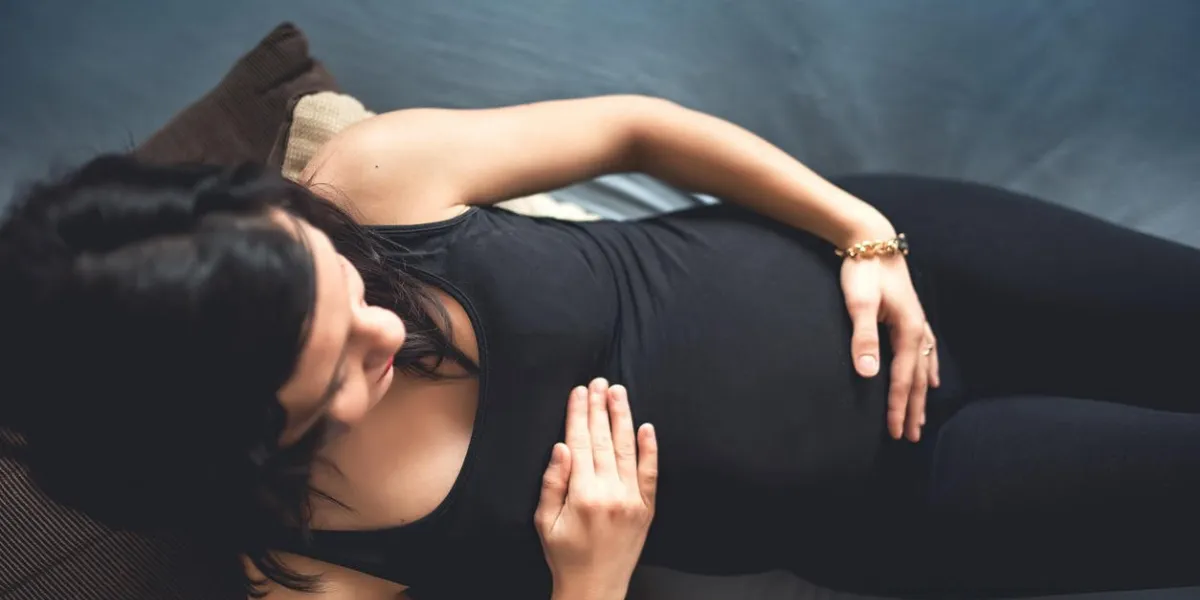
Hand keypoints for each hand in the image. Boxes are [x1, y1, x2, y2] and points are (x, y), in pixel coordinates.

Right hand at [536, 378, 657, 599]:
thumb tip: (561, 447)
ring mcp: (633, 499)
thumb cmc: (564, 555)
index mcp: (583, 495)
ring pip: (628, 449)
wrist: (596, 587)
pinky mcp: (647, 507)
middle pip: (604, 440)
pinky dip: (650, 448)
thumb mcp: (544, 521)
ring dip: (622, 417)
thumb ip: (553, 483)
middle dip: (600, 408)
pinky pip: (650, 472)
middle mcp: (611, 493)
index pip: (581, 443)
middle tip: (599, 381)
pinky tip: (646, 426)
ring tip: (619, 392)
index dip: (578, 415)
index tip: (579, 391)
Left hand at [841, 251, 939, 442]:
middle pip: (917, 379)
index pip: (902, 378)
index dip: (897, 406)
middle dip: (913, 409)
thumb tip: (869, 373)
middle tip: (911, 437)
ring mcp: (917, 322)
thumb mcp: (859, 303)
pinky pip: (926, 352)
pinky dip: (929, 370)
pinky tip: (933, 379)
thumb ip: (864, 338)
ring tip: (921, 418)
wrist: (871, 239)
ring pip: (923, 367)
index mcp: (907, 330)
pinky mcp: (911, 316)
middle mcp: (917, 329)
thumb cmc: (863, 270)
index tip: (895, 432)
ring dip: (922, 395)